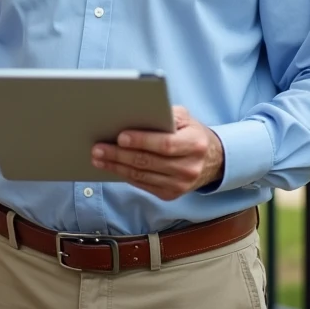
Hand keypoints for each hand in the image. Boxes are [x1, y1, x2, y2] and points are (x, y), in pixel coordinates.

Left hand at [91, 106, 223, 200]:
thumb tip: (138, 114)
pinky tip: (111, 167)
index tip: (120, 136)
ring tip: (98, 158)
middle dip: (120, 155)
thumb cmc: (191, 134)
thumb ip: (167, 114)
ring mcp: (180, 184)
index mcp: (195, 144)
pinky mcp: (171, 194)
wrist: (211, 161)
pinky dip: (125, 175)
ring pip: (142, 176)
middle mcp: (190, 167)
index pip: (166, 144)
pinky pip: (143, 185)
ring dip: (117, 167)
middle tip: (98, 148)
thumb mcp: (186, 118)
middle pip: (149, 162)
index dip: (142, 141)